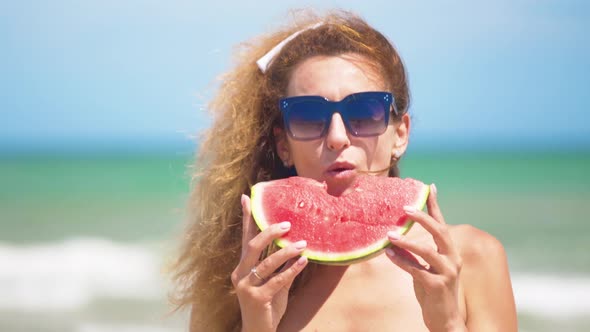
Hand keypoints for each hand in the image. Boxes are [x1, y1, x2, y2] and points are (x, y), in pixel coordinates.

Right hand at [231, 194, 308, 331]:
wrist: (258, 331)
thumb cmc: (267, 304)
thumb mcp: (272, 281)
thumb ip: (279, 265)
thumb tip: (295, 244)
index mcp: (241, 267)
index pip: (245, 239)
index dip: (246, 218)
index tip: (247, 197)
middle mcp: (239, 274)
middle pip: (252, 246)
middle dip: (269, 232)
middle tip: (287, 224)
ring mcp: (246, 287)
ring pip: (266, 263)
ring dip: (286, 251)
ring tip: (303, 244)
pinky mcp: (257, 299)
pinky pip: (277, 280)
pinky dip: (292, 269)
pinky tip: (304, 261)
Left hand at [386, 184, 466, 331]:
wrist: (444, 320)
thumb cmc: (433, 291)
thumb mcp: (424, 268)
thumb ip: (415, 253)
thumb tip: (397, 236)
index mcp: (450, 252)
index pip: (442, 224)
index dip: (435, 205)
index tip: (429, 186)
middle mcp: (453, 259)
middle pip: (440, 232)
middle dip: (423, 217)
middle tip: (405, 208)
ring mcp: (447, 273)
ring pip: (428, 251)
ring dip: (407, 242)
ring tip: (390, 235)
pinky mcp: (437, 286)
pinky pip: (417, 270)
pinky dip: (401, 261)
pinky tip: (389, 254)